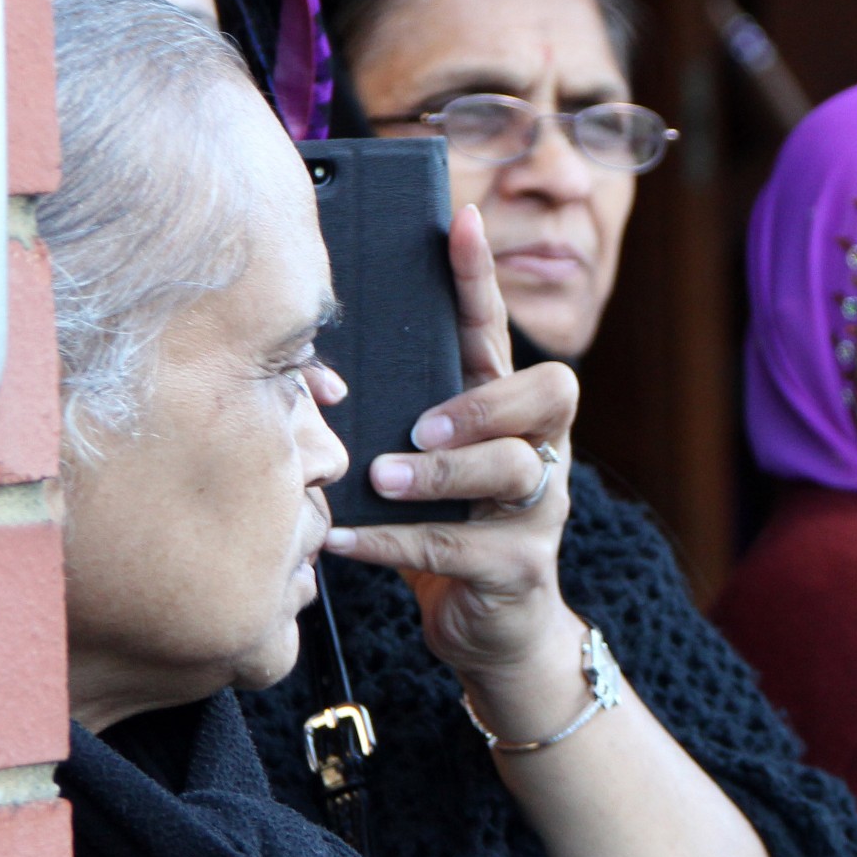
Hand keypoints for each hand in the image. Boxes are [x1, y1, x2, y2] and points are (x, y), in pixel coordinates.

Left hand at [322, 205, 588, 733]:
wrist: (492, 635)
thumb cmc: (443, 534)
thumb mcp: (420, 469)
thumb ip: (388, 424)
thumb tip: (306, 377)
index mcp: (507, 414)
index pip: (499, 333)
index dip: (482, 278)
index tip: (461, 221)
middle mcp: (539, 451)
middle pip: (550, 393)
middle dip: (484, 400)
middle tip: (420, 422)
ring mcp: (540, 512)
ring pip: (513, 471)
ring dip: (441, 473)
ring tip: (383, 478)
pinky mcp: (522, 571)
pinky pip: (463, 549)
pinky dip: (396, 543)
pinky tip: (346, 540)